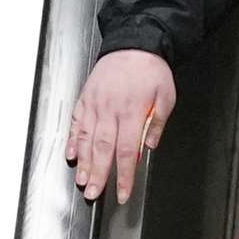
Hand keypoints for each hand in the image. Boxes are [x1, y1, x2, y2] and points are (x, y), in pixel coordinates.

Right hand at [67, 50, 175, 203]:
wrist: (133, 44)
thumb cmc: (151, 71)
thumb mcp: (166, 98)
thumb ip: (156, 124)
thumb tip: (149, 146)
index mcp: (132, 112)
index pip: (127, 152)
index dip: (124, 176)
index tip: (122, 193)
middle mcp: (109, 110)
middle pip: (102, 149)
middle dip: (98, 175)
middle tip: (93, 194)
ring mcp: (94, 104)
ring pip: (86, 139)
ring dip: (83, 162)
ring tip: (81, 180)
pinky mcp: (85, 98)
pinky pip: (76, 122)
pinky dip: (72, 140)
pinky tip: (71, 155)